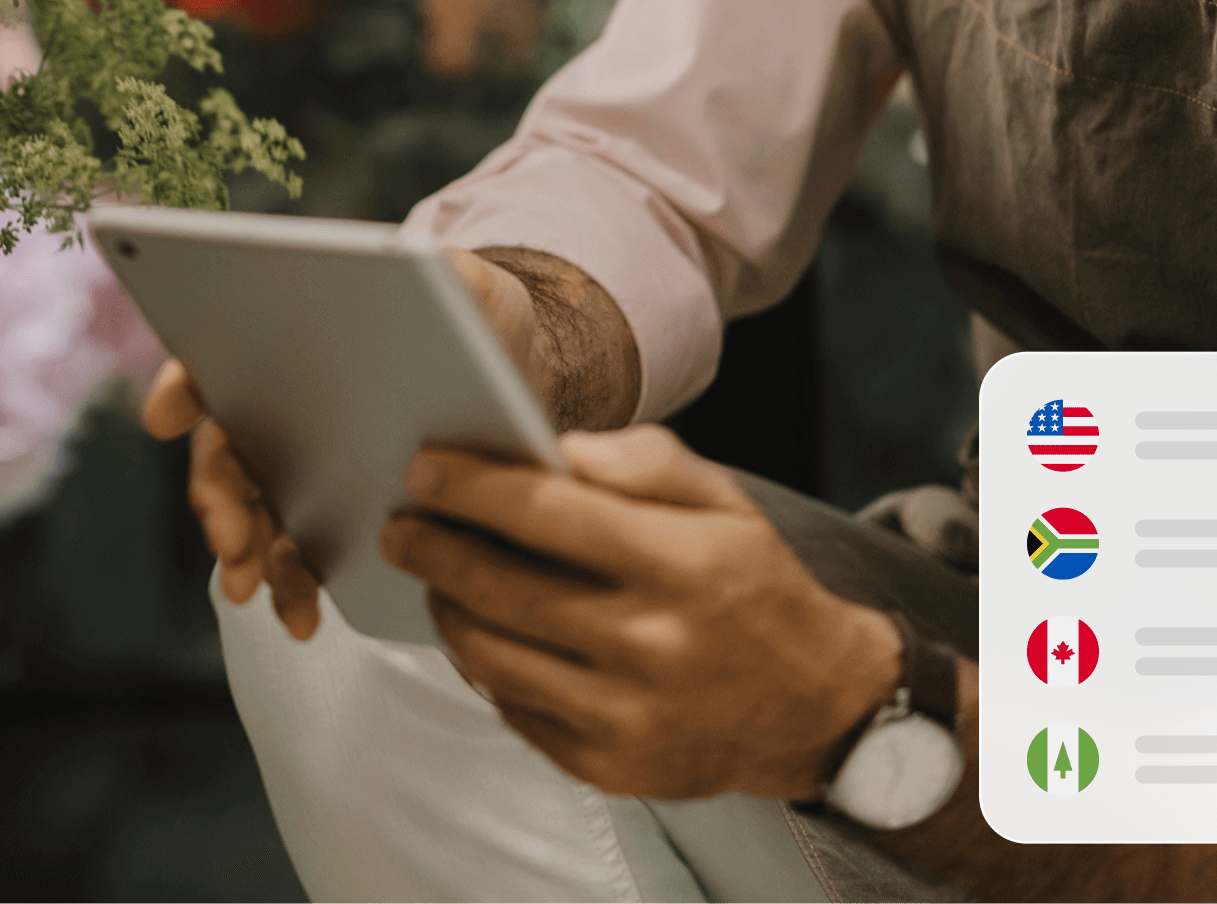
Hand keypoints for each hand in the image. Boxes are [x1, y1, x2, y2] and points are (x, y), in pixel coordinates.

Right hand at [140, 248, 542, 642]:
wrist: (517, 376)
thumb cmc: (477, 314)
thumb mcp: (471, 283)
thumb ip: (447, 273)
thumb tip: (414, 271)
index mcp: (296, 337)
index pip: (221, 353)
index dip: (186, 382)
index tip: (167, 414)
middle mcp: (285, 402)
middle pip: (225, 449)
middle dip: (216, 496)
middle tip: (230, 534)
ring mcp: (305, 464)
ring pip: (251, 512)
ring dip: (242, 555)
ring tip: (252, 587)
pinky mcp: (337, 515)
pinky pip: (295, 555)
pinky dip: (289, 587)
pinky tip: (303, 615)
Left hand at [378, 423, 902, 799]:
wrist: (815, 705)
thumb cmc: (754, 583)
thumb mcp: (725, 499)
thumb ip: (644, 460)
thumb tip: (557, 446)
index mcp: (680, 564)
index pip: (550, 513)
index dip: (475, 486)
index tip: (424, 466)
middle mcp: (650, 645)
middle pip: (504, 588)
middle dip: (435, 547)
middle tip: (402, 522)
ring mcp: (626, 717)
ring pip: (493, 656)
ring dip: (448, 607)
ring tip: (434, 575)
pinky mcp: (609, 768)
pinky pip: (516, 710)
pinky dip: (485, 666)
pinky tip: (481, 630)